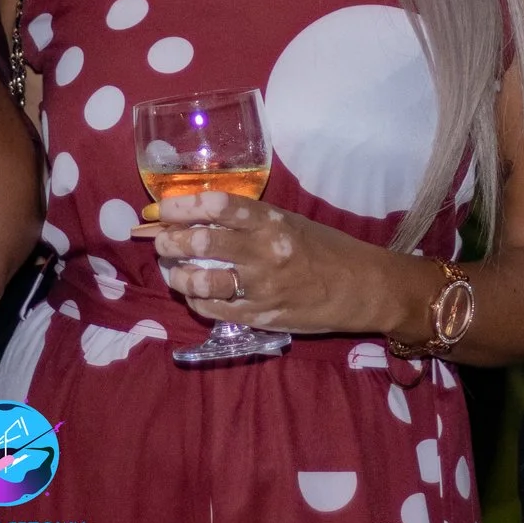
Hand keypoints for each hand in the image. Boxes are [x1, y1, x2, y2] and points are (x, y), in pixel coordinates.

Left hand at [149, 190, 407, 335]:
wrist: (361, 287)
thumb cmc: (324, 249)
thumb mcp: (289, 222)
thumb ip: (248, 220)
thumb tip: (198, 215)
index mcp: (271, 221)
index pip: (217, 206)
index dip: (182, 207)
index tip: (164, 210)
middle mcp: (264, 252)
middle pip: (201, 243)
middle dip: (170, 242)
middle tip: (162, 243)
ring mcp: (261, 287)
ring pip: (201, 282)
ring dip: (177, 277)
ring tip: (172, 272)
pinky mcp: (261, 316)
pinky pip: (213, 309)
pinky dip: (196, 302)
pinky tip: (194, 296)